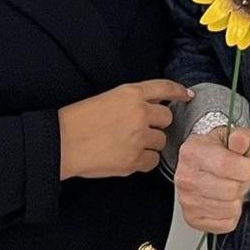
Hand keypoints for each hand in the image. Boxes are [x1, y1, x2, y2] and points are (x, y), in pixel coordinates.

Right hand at [57, 79, 190, 179]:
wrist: (62, 143)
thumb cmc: (77, 121)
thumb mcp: (107, 98)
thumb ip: (131, 101)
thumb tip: (150, 110)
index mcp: (131, 94)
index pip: (164, 88)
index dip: (178, 91)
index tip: (187, 95)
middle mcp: (140, 113)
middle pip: (167, 118)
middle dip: (157, 125)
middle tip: (140, 129)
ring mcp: (139, 137)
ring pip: (161, 141)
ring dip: (150, 143)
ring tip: (127, 144)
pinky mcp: (135, 159)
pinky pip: (153, 161)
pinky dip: (144, 160)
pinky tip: (128, 156)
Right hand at [175, 126, 249, 233]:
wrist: (200, 164)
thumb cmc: (217, 151)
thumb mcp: (232, 136)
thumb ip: (242, 137)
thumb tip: (242, 140)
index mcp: (193, 152)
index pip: (227, 165)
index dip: (247, 167)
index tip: (247, 164)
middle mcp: (185, 177)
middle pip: (230, 190)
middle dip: (243, 183)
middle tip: (239, 176)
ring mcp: (186, 200)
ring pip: (230, 208)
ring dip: (238, 199)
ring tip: (231, 187)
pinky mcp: (192, 219)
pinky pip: (227, 224)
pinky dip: (232, 214)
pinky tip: (225, 200)